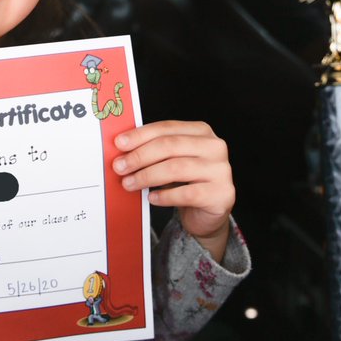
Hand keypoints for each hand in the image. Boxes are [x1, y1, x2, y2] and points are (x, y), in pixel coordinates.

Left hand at [112, 120, 234, 262]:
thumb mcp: (171, 160)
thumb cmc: (186, 182)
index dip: (140, 135)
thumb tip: (122, 148)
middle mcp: (214, 147)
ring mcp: (221, 170)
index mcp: (201, 131)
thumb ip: (153, 150)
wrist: (206, 213)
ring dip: (147, 176)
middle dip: (140, 156)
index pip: (166, 128)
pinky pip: (187, 193)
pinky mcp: (222, 194)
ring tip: (129, 183)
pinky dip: (165, 196)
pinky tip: (152, 197)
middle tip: (120, 167)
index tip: (119, 144)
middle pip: (170, 146)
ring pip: (176, 168)